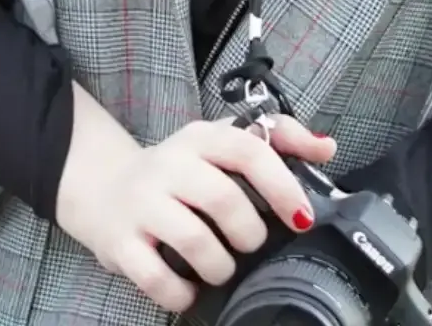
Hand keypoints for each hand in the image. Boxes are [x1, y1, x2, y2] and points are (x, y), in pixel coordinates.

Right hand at [56, 85, 335, 313]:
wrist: (104, 188)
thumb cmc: (179, 171)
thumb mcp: (221, 144)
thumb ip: (276, 140)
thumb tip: (327, 147)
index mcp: (200, 139)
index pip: (248, 150)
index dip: (281, 185)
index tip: (301, 218)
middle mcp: (169, 165)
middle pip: (224, 199)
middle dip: (249, 234)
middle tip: (250, 244)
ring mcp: (142, 204)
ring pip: (194, 241)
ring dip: (220, 266)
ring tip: (222, 267)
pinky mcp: (121, 243)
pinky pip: (157, 277)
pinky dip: (182, 292)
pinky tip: (190, 289)